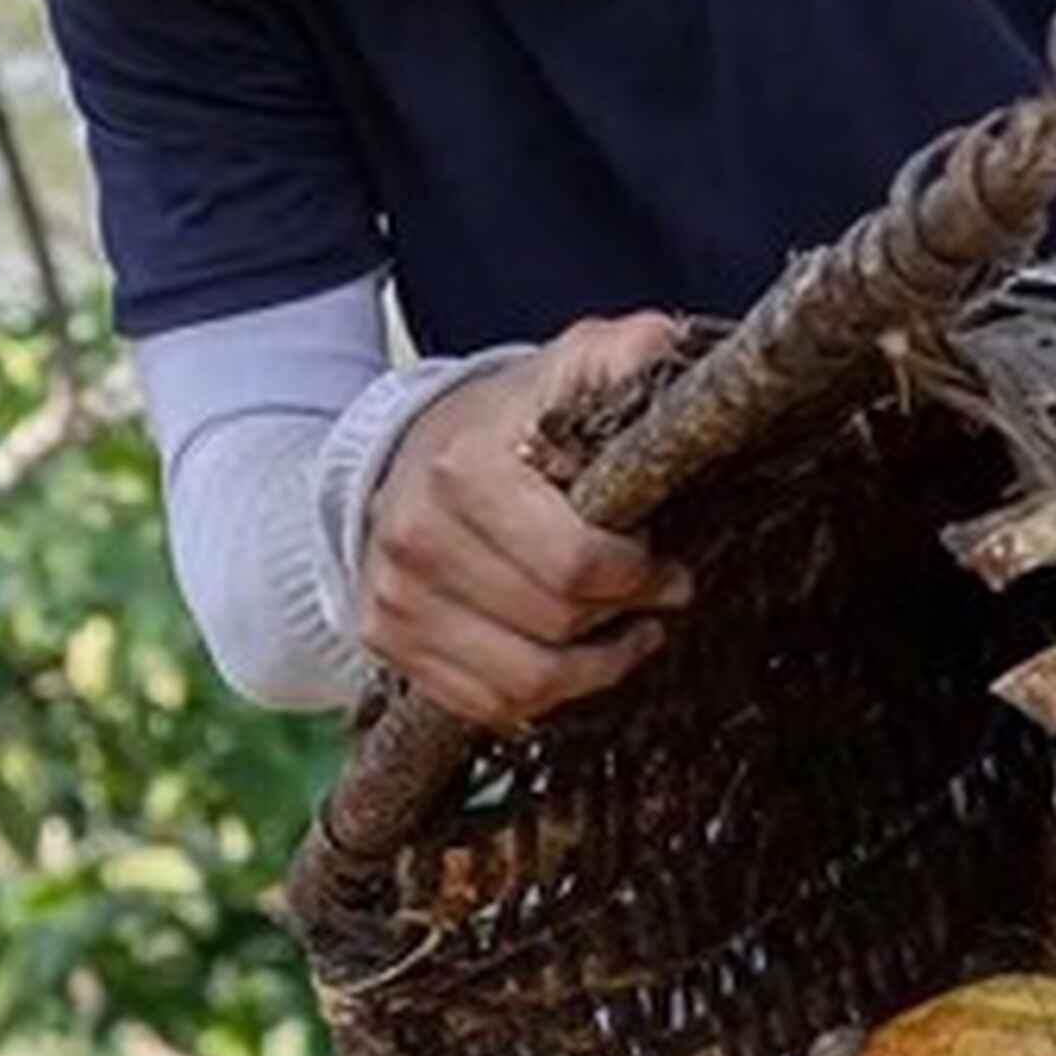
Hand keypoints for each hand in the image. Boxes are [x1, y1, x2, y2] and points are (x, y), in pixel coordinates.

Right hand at [361, 312, 694, 731]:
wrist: (405, 452)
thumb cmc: (510, 418)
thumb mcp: (573, 366)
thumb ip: (626, 356)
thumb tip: (665, 350)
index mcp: (464, 472)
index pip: (572, 566)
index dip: (639, 579)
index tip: (671, 571)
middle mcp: (416, 540)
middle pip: (552, 628)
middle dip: (621, 620)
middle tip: (655, 601)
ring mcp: (395, 598)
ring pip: (520, 684)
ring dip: (591, 673)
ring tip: (625, 642)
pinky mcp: (384, 640)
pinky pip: (480, 704)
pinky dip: (538, 700)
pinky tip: (571, 666)